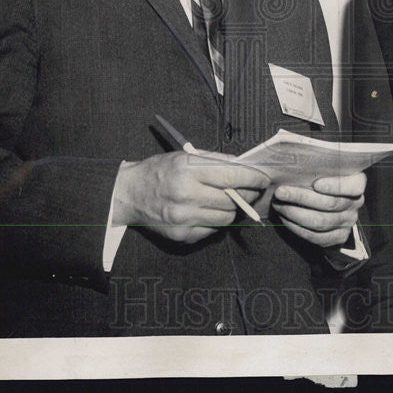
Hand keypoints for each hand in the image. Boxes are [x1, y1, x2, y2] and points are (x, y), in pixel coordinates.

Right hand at [112, 151, 270, 243]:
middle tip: (251, 189)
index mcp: (188, 170)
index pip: (234, 176)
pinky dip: (218, 220)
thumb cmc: (160, 171)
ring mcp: (185, 218)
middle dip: (248, 193)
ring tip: (230, 200)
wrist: (130, 194)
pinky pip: (214, 229)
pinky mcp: (183, 235)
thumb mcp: (185, 156)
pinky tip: (211, 210)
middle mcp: (187, 195)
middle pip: (234, 198)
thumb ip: (216, 162)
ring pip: (227, 216)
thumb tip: (246, 168)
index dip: (254, 178)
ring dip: (234, 208)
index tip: (263, 179)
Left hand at [270, 172, 365, 247]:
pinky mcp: (338, 237)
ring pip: (321, 222)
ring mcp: (348, 222)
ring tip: (278, 205)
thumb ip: (315, 165)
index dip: (336, 186)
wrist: (325, 197)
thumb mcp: (323, 167)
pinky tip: (284, 218)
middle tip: (281, 192)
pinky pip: (317, 237)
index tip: (315, 183)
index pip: (353, 186)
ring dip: (295, 213)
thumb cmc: (320, 176)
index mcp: (357, 182)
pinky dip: (298, 228)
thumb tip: (294, 159)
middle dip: (302, 198)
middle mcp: (355, 203)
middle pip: (330, 204)